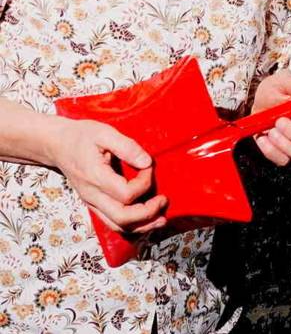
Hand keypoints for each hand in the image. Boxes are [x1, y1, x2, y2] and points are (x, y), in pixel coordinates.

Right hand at [50, 117, 166, 233]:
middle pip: (121, 217)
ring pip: (117, 225)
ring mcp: (92, 202)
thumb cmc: (82, 136)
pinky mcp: (94, 203)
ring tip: (161, 219)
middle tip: (164, 200)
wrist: (57, 145)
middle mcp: (92, 195)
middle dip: (147, 213)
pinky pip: (112, 221)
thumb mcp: (105, 133)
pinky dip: (131, 225)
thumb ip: (127, 147)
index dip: (144, 183)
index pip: (126, 194)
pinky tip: (146, 220)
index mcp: (95, 177)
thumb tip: (147, 162)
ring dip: (141, 226)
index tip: (149, 167)